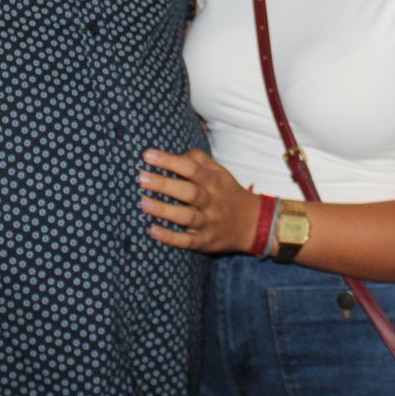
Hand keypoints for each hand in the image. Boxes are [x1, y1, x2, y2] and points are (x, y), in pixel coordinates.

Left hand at [139, 148, 260, 255]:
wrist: (253, 223)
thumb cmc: (229, 194)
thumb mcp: (221, 173)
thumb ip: (201, 161)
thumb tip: (177, 154)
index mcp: (215, 182)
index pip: (192, 169)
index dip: (170, 161)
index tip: (148, 155)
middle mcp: (212, 202)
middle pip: (189, 192)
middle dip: (164, 184)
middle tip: (141, 178)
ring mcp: (209, 223)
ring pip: (187, 217)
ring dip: (164, 211)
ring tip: (143, 203)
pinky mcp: (206, 241)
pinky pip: (188, 241)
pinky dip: (170, 238)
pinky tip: (152, 231)